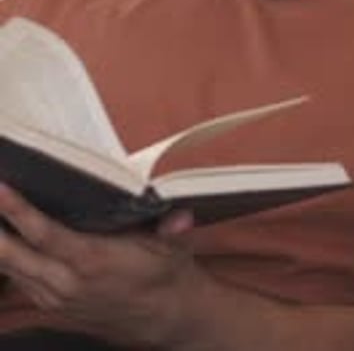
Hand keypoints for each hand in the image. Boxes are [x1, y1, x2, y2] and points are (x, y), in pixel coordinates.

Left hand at [0, 184, 198, 346]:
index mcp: (93, 263)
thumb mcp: (172, 250)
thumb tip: (181, 217)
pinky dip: (6, 260)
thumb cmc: (166, 276)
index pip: (45, 235)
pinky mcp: (53, 305)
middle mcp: (67, 283)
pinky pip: (18, 281)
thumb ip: (172, 231)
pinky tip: (2, 238)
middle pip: (13, 256)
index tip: (0, 188)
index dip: (18, 211)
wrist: (168, 319)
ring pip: (10, 271)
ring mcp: (56, 298)